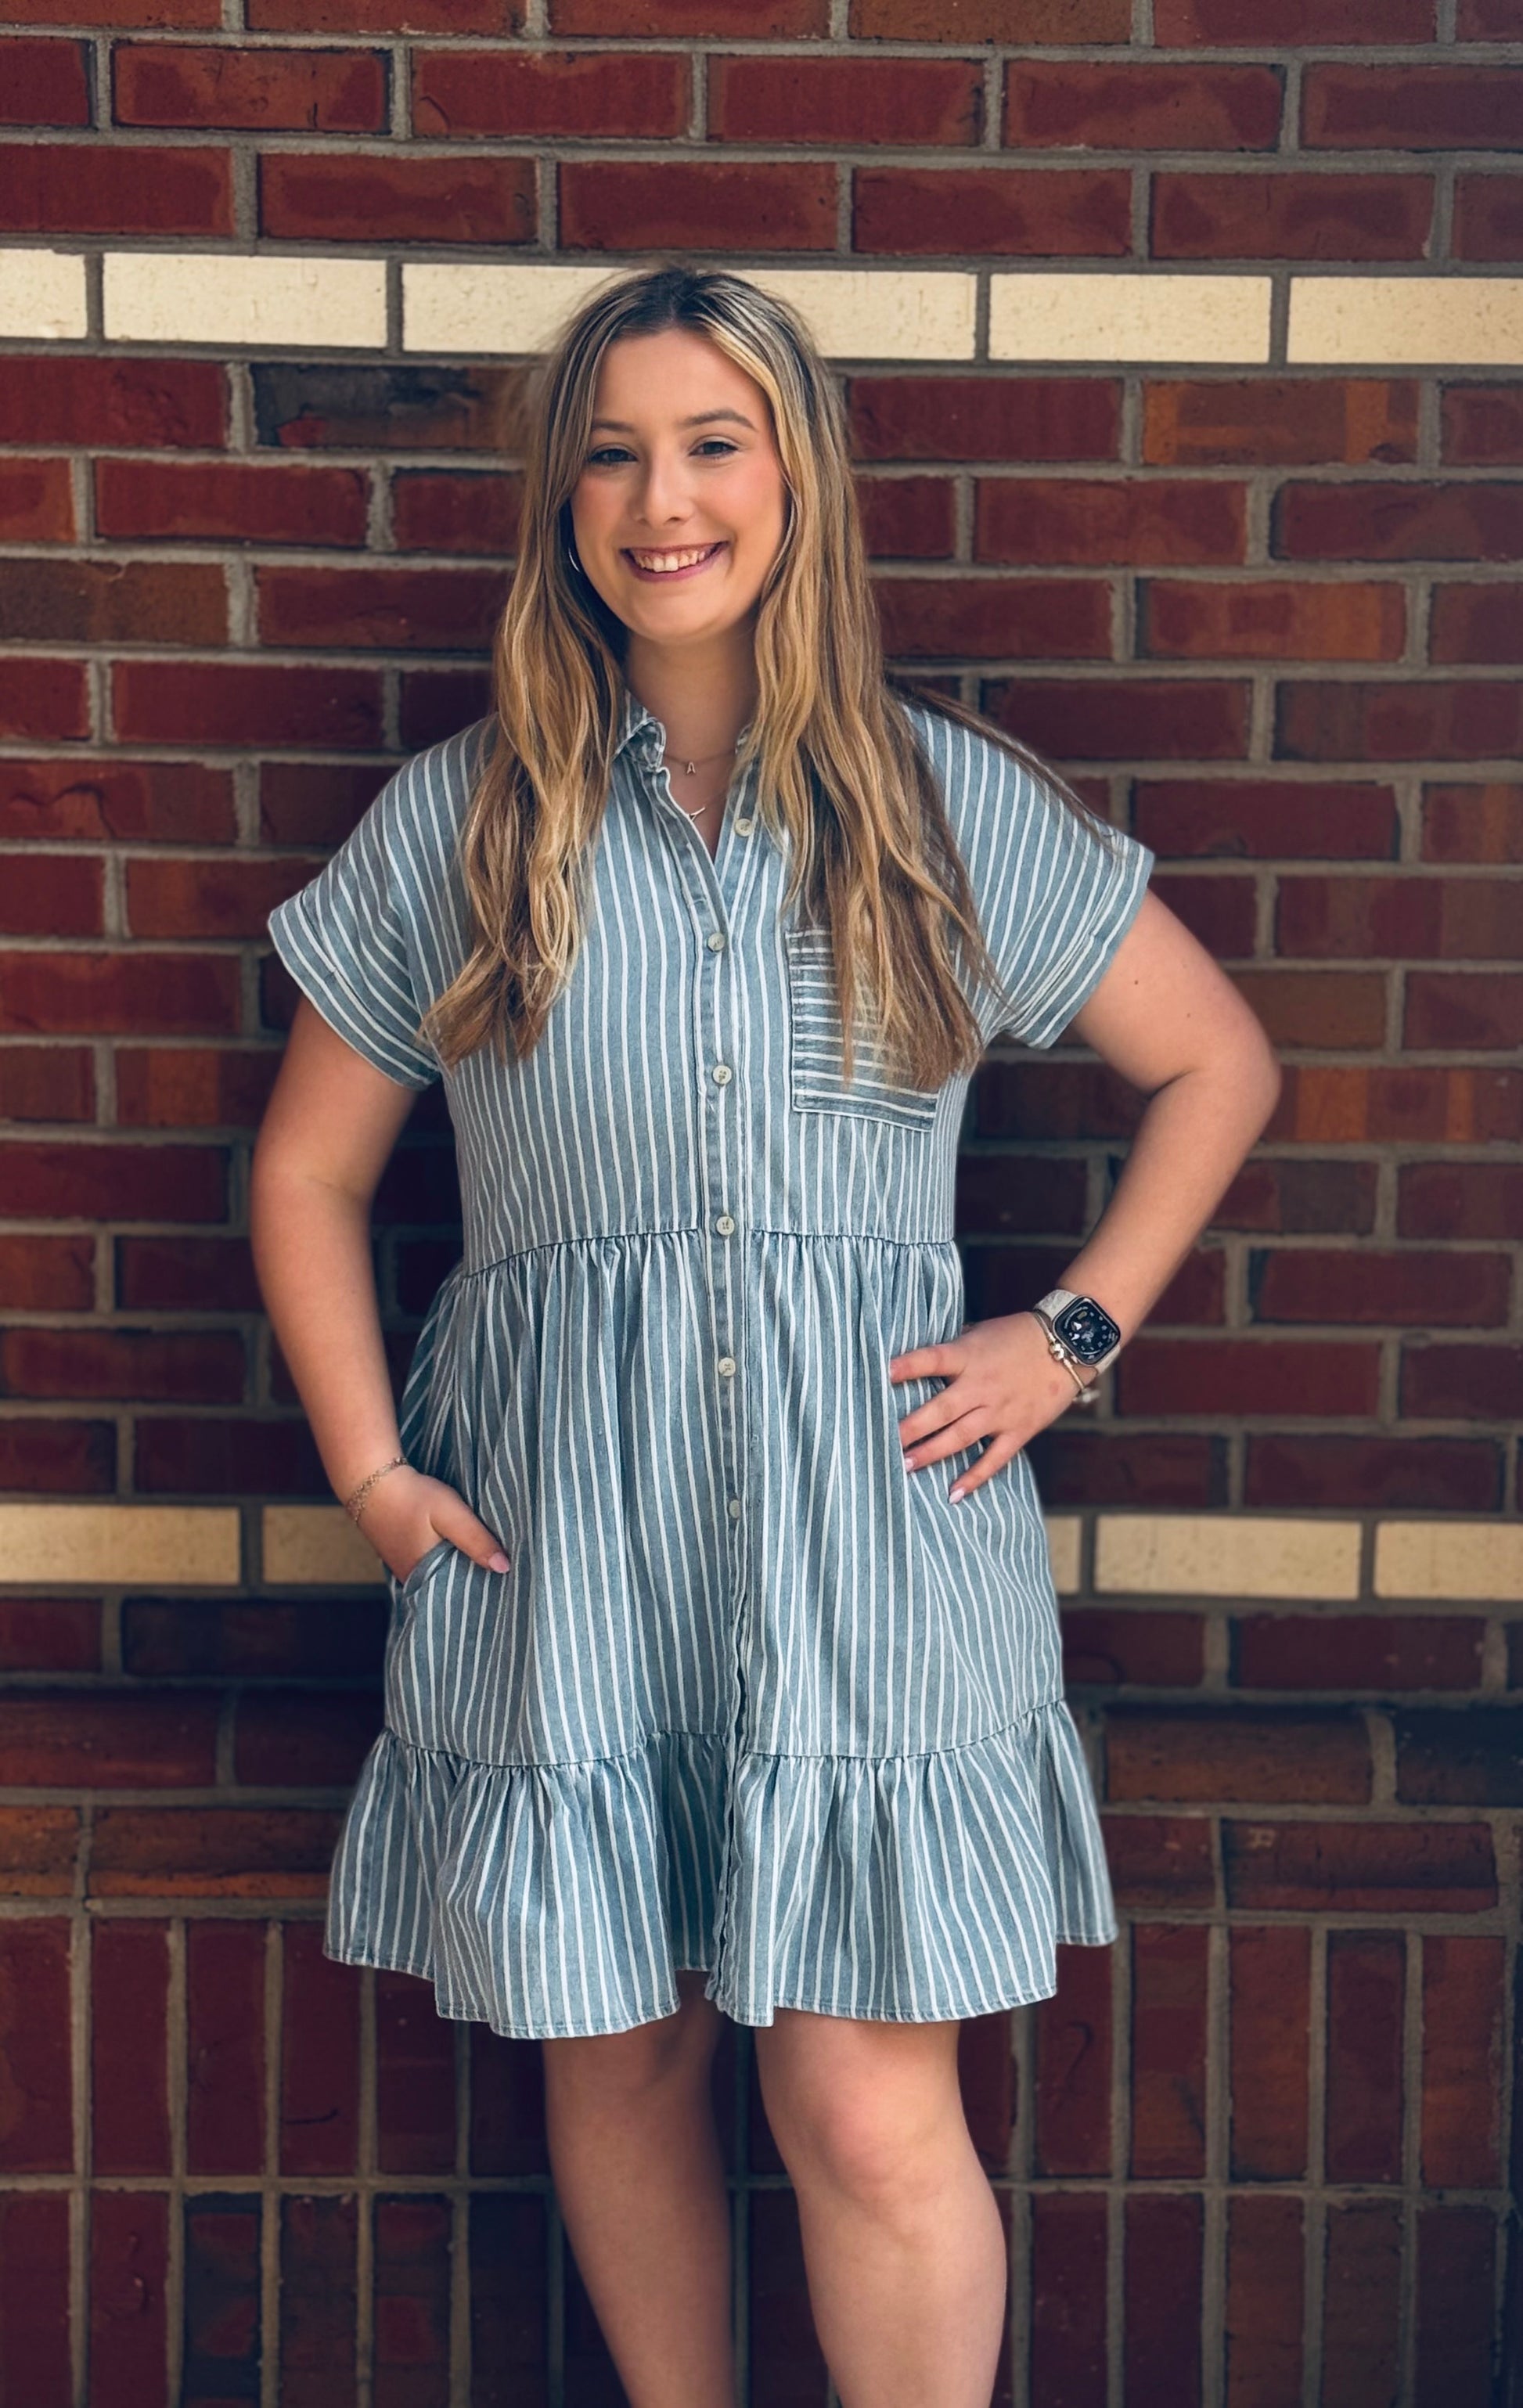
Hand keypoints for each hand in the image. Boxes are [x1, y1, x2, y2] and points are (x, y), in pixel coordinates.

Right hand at [353, 1465, 511, 1583]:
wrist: (372, 1480)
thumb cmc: (411, 1497)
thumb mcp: (450, 1515)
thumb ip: (476, 1540)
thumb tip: (504, 1567)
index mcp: (424, 1578)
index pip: (462, 1595)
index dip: (485, 1587)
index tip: (508, 1581)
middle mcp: (414, 1580)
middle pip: (453, 1586)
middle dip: (475, 1577)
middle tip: (503, 1568)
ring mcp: (407, 1569)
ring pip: (443, 1575)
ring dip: (461, 1566)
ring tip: (486, 1558)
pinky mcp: (405, 1556)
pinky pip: (432, 1564)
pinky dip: (447, 1558)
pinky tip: (460, 1547)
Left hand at [887, 1311, 1085, 1501]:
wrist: (1068, 1345)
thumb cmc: (1018, 1335)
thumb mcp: (980, 1332)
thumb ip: (953, 1350)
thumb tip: (921, 1363)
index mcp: (968, 1356)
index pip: (932, 1360)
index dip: (907, 1366)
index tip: (883, 1374)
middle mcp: (981, 1386)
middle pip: (940, 1409)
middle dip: (911, 1428)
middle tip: (884, 1442)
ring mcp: (1000, 1411)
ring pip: (960, 1437)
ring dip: (931, 1453)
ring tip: (905, 1465)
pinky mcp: (1019, 1430)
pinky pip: (994, 1459)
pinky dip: (974, 1477)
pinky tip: (953, 1493)